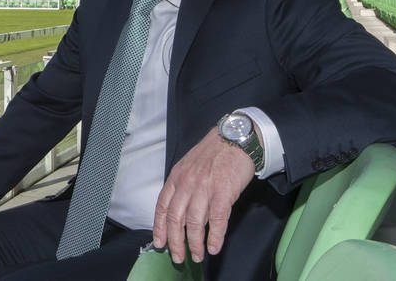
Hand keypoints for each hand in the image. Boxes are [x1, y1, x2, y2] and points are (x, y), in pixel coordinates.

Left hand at [152, 127, 254, 263]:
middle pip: (175, 219)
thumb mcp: (188, 166)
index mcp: (176, 177)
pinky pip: (216, 220)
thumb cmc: (213, 153)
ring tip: (198, 256)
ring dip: (195, 244)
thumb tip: (179, 212)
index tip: (160, 243)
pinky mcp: (223, 192)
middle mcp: (187, 183)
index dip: (159, 228)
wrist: (235, 139)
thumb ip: (182, 187)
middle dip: (175, 242)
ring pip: (194, 223)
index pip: (162, 207)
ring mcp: (204, 188)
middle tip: (178, 257)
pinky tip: (214, 247)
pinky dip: (214, 237)